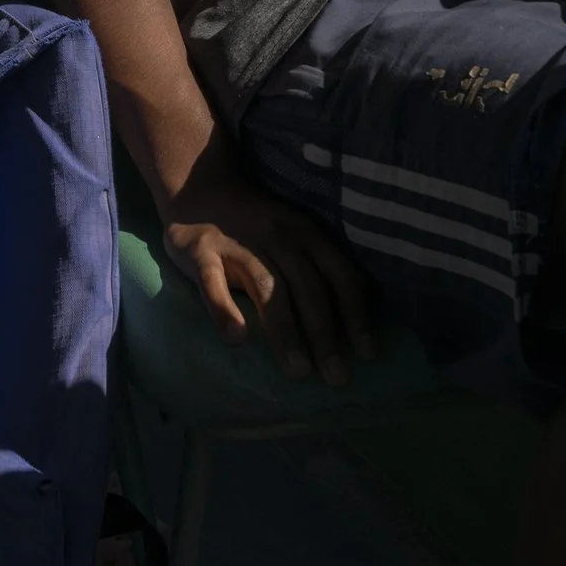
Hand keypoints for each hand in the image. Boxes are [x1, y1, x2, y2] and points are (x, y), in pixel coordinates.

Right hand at [163, 173, 377, 384]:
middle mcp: (278, 237)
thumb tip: (350, 329)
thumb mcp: (294, 237)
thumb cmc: (256, 228)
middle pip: (307, 287)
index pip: (340, 275)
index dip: (356, 314)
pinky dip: (225, 309)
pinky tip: (237, 338)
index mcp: (306, 235)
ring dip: (285, 331)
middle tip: (336, 377)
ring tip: (298, 370)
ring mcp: (237, 243)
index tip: (367, 354)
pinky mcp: (200, 250)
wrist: (198, 188)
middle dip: (324, 334)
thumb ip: (316, 272)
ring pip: (267, 288)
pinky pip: (212, 281)